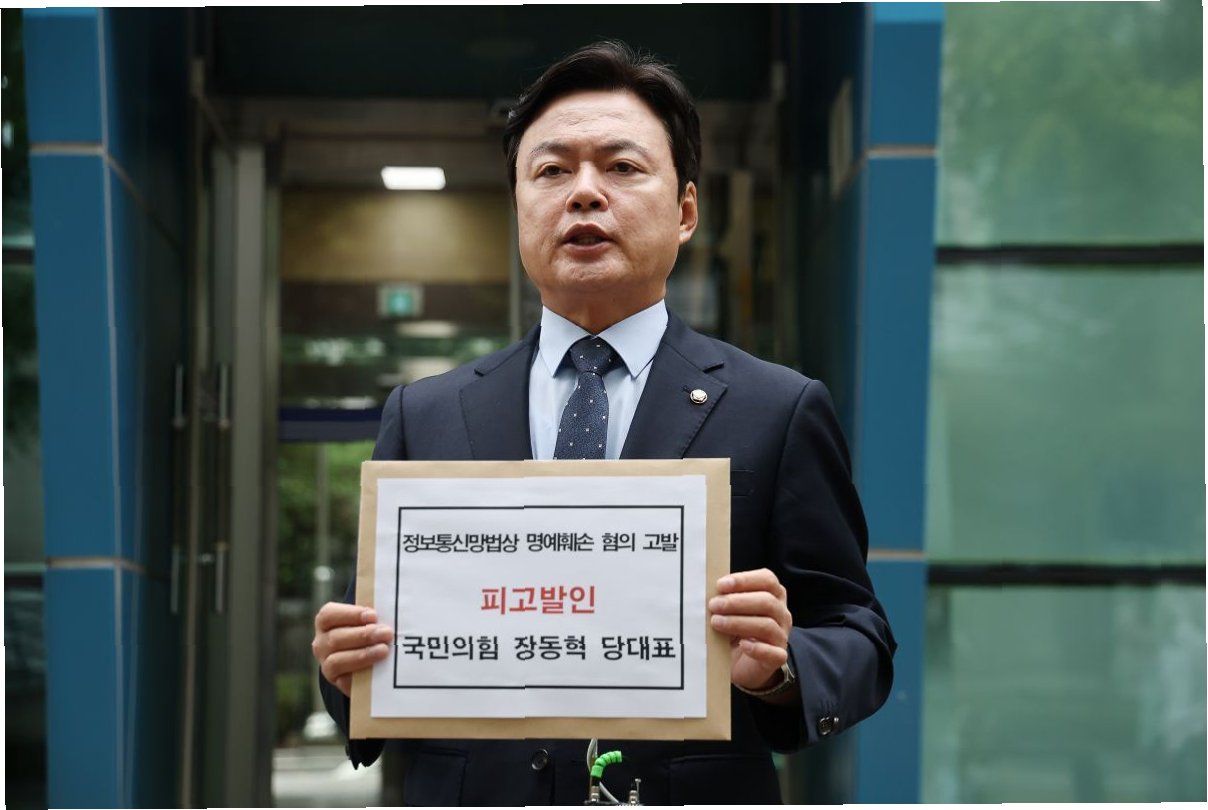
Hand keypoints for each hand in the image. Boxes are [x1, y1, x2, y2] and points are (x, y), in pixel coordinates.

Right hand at [312, 602, 393, 696]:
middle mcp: (322, 644)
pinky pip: (345, 681)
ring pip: (336, 661)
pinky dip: (361, 674)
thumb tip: (391, 611)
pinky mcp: (338, 682)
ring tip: (384, 650)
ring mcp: (327, 664)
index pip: (328, 615)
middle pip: (336, 638)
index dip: (350, 615)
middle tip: (387, 633)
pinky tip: (377, 669)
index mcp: (325, 623)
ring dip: (362, 655)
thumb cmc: (369, 630)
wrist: (369, 659)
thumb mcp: (369, 619)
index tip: (373, 616)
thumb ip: (374, 616)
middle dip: (364, 635)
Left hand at [708, 569, 792, 693]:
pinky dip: (757, 648)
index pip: (767, 580)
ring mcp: (781, 636)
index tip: (721, 585)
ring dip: (739, 622)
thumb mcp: (731, 612)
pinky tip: (742, 645)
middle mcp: (781, 614)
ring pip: (767, 625)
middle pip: (767, 601)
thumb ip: (725, 600)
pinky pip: (773, 653)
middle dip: (737, 602)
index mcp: (773, 596)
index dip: (744, 580)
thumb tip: (709, 592)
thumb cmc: (737, 632)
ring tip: (716, 623)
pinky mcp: (777, 658)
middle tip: (714, 605)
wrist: (743, 664)